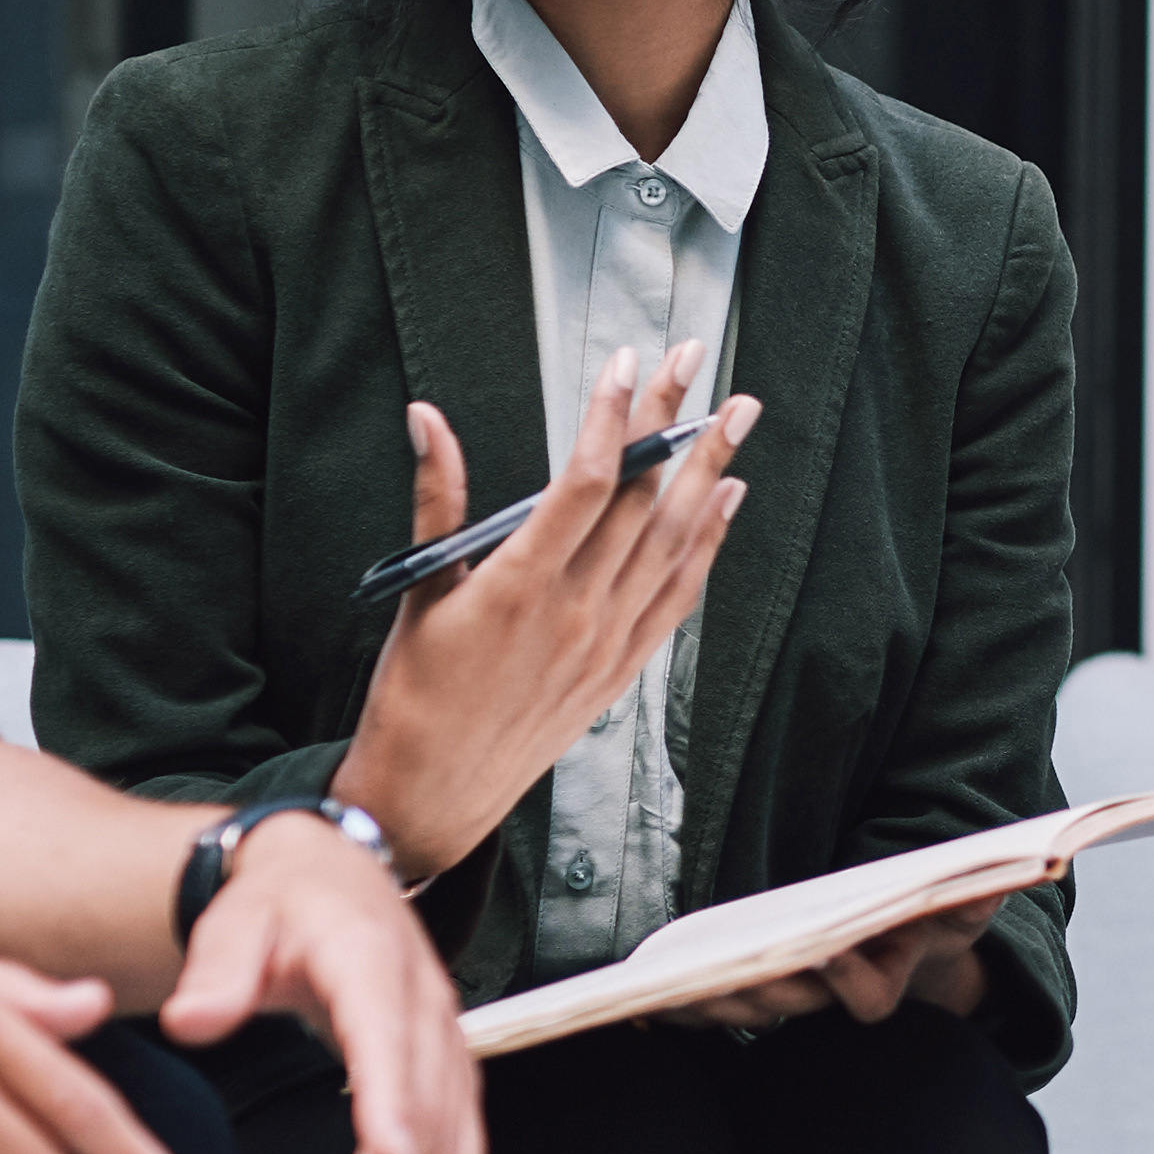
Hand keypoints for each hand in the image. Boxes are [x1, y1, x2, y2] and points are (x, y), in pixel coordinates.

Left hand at [164, 811, 487, 1153]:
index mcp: (371, 964)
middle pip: (428, 1112)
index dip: (394, 1106)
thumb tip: (190, 1021)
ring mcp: (446, 1043)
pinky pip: (462, 1149)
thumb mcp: (233, 922)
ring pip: (454, 1142)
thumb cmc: (276, 905)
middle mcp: (424, 1006)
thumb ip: (215, 972)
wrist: (328, 879)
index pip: (392, 1045)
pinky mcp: (449, 1073)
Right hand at [343, 343, 749, 870]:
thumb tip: (426, 418)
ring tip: (736, 416)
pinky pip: (679, 595)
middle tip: (695, 361)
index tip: (628, 362)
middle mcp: (578, 610)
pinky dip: (709, 544)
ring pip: (675, 541)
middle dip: (673, 422)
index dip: (613, 415)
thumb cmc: (416, 696)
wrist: (435, 791)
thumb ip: (437, 498)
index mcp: (522, 583)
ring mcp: (608, 641)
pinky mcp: (620, 668)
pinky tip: (726, 502)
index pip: (587, 480)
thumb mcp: (421, 590)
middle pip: (643, 498)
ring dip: (709, 472)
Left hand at [665, 881, 1029, 1035]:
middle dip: (754, 997)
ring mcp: (798, 995)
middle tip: (714, 984)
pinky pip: (720, 1003)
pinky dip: (684, 1007)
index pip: (867, 992)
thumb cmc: (940, 911)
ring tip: (669, 991)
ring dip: (710, 1005)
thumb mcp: (971, 900)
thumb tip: (1032, 864)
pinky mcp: (762, 988)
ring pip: (749, 1010)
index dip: (848, 979)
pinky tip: (642, 1004)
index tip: (826, 957)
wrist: (911, 937)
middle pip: (793, 1005)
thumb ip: (987, 891)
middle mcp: (837, 994)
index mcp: (888, 973)